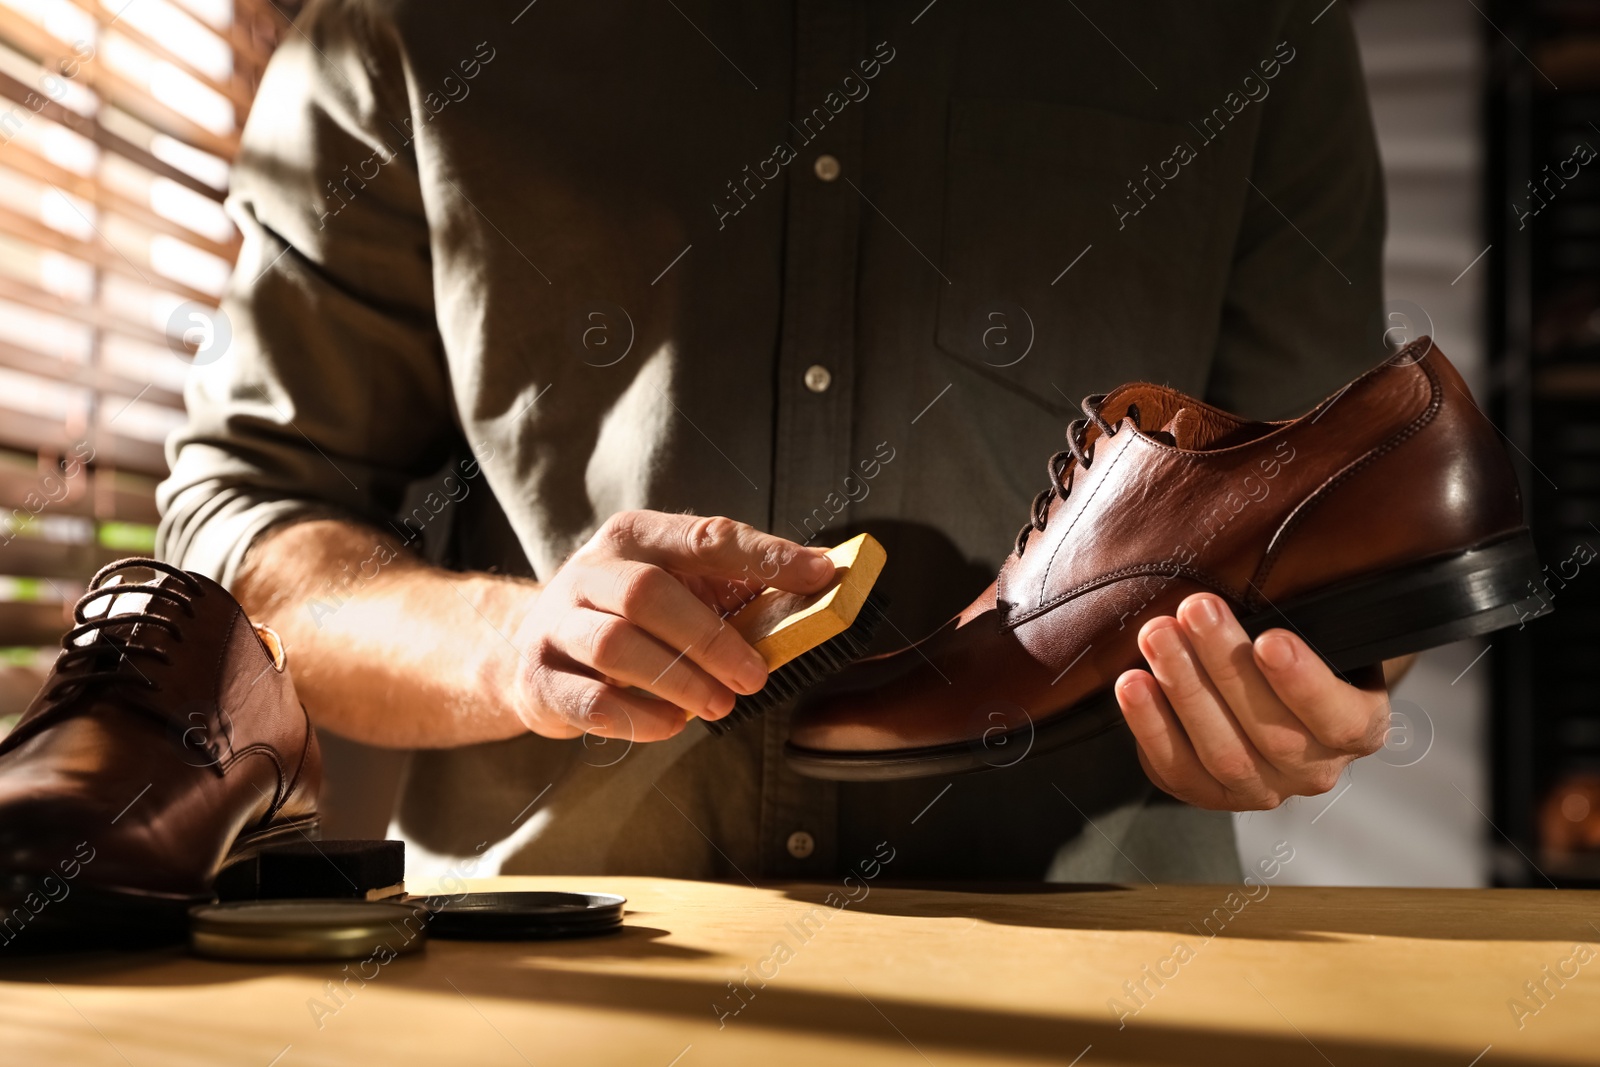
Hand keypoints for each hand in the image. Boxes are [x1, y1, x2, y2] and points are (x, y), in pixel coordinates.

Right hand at [509, 511, 835, 743]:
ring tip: (718, 706)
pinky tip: (671, 726)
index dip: (765, 555)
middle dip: (710, 639)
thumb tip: (821, 578)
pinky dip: (638, 718)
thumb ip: (738, 582)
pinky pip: (589, 700)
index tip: (820, 575)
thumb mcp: (676, 583)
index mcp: (635, 536)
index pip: (706, 535)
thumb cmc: (627, 614)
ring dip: (677, 680)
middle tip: (755, 676)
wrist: (528, 645)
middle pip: (648, 594)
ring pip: (615, 646)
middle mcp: (590, 571)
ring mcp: (556, 623)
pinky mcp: (538, 677)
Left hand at [1114, 592, 1389, 810]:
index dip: (1305, 683)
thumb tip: (1265, 557)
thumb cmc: (1289, 648)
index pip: (1340, 718)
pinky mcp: (1206, 793)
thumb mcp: (1317, 626)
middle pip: (1270, 730)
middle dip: (1225, 664)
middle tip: (1195, 610)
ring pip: (1221, 752)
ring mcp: (1260, 788)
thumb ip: (1306, 610)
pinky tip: (1132, 684)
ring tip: (1156, 636)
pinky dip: (1150, 725)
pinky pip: (1175, 768)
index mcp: (1355, 726)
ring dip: (1184, 688)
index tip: (1271, 640)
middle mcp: (1312, 768)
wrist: (1266, 691)